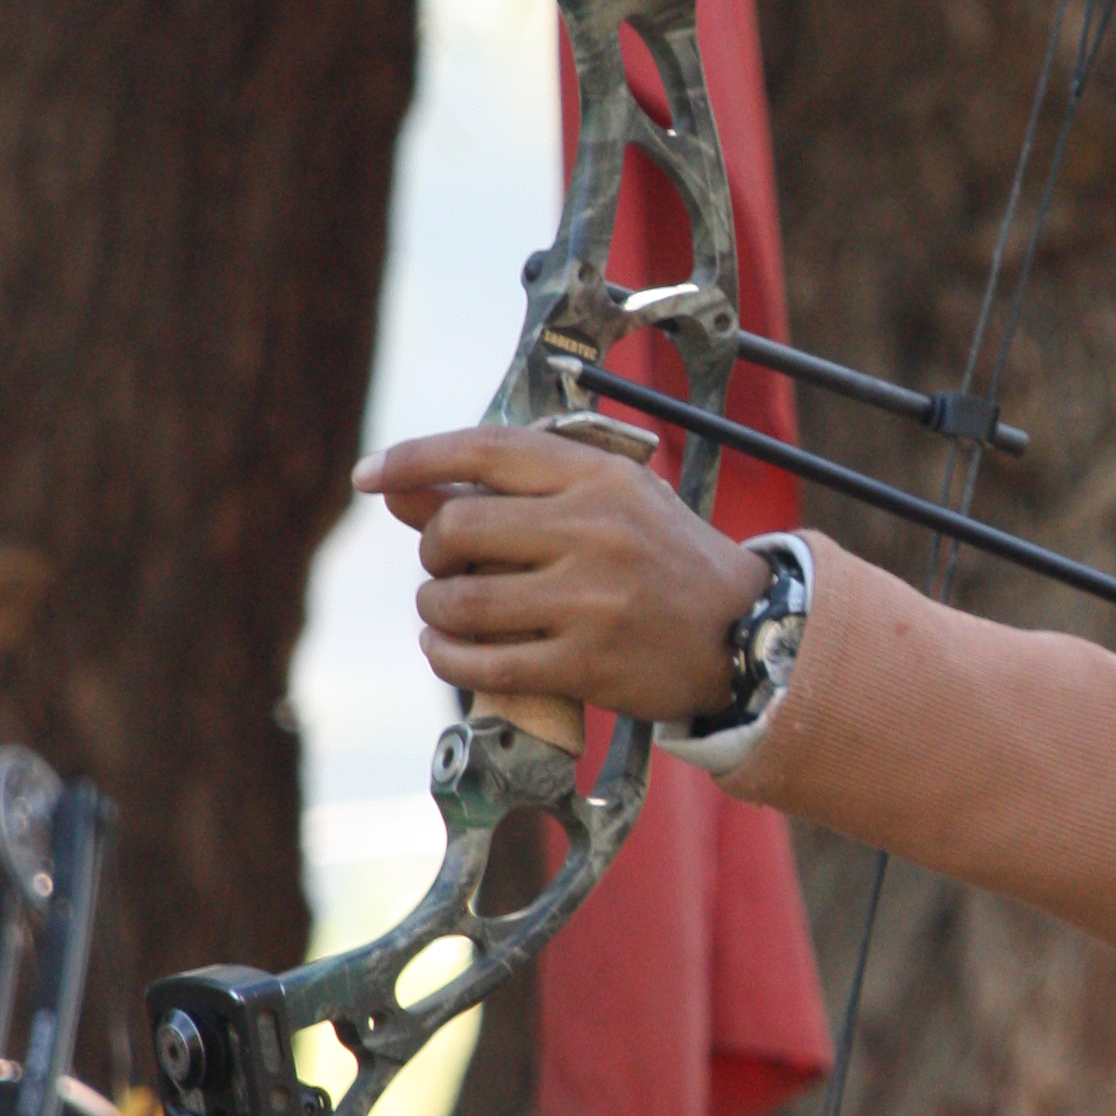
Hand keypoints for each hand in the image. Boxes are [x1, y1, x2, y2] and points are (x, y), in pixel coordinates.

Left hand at [359, 427, 768, 730]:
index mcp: (598, 477)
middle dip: (433, 550)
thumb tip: (397, 487)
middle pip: (459, 527)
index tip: (368, 475)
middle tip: (447, 566)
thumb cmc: (660, 557)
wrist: (747, 633)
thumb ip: (506, 492)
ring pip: (460, 602)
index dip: (415, 457)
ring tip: (446, 612)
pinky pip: (484, 666)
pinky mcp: (589, 665)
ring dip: (434, 609)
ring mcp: (592, 600)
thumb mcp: (604, 501)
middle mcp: (594, 530)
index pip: (486, 449)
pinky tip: (447, 652)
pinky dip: (447, 659)